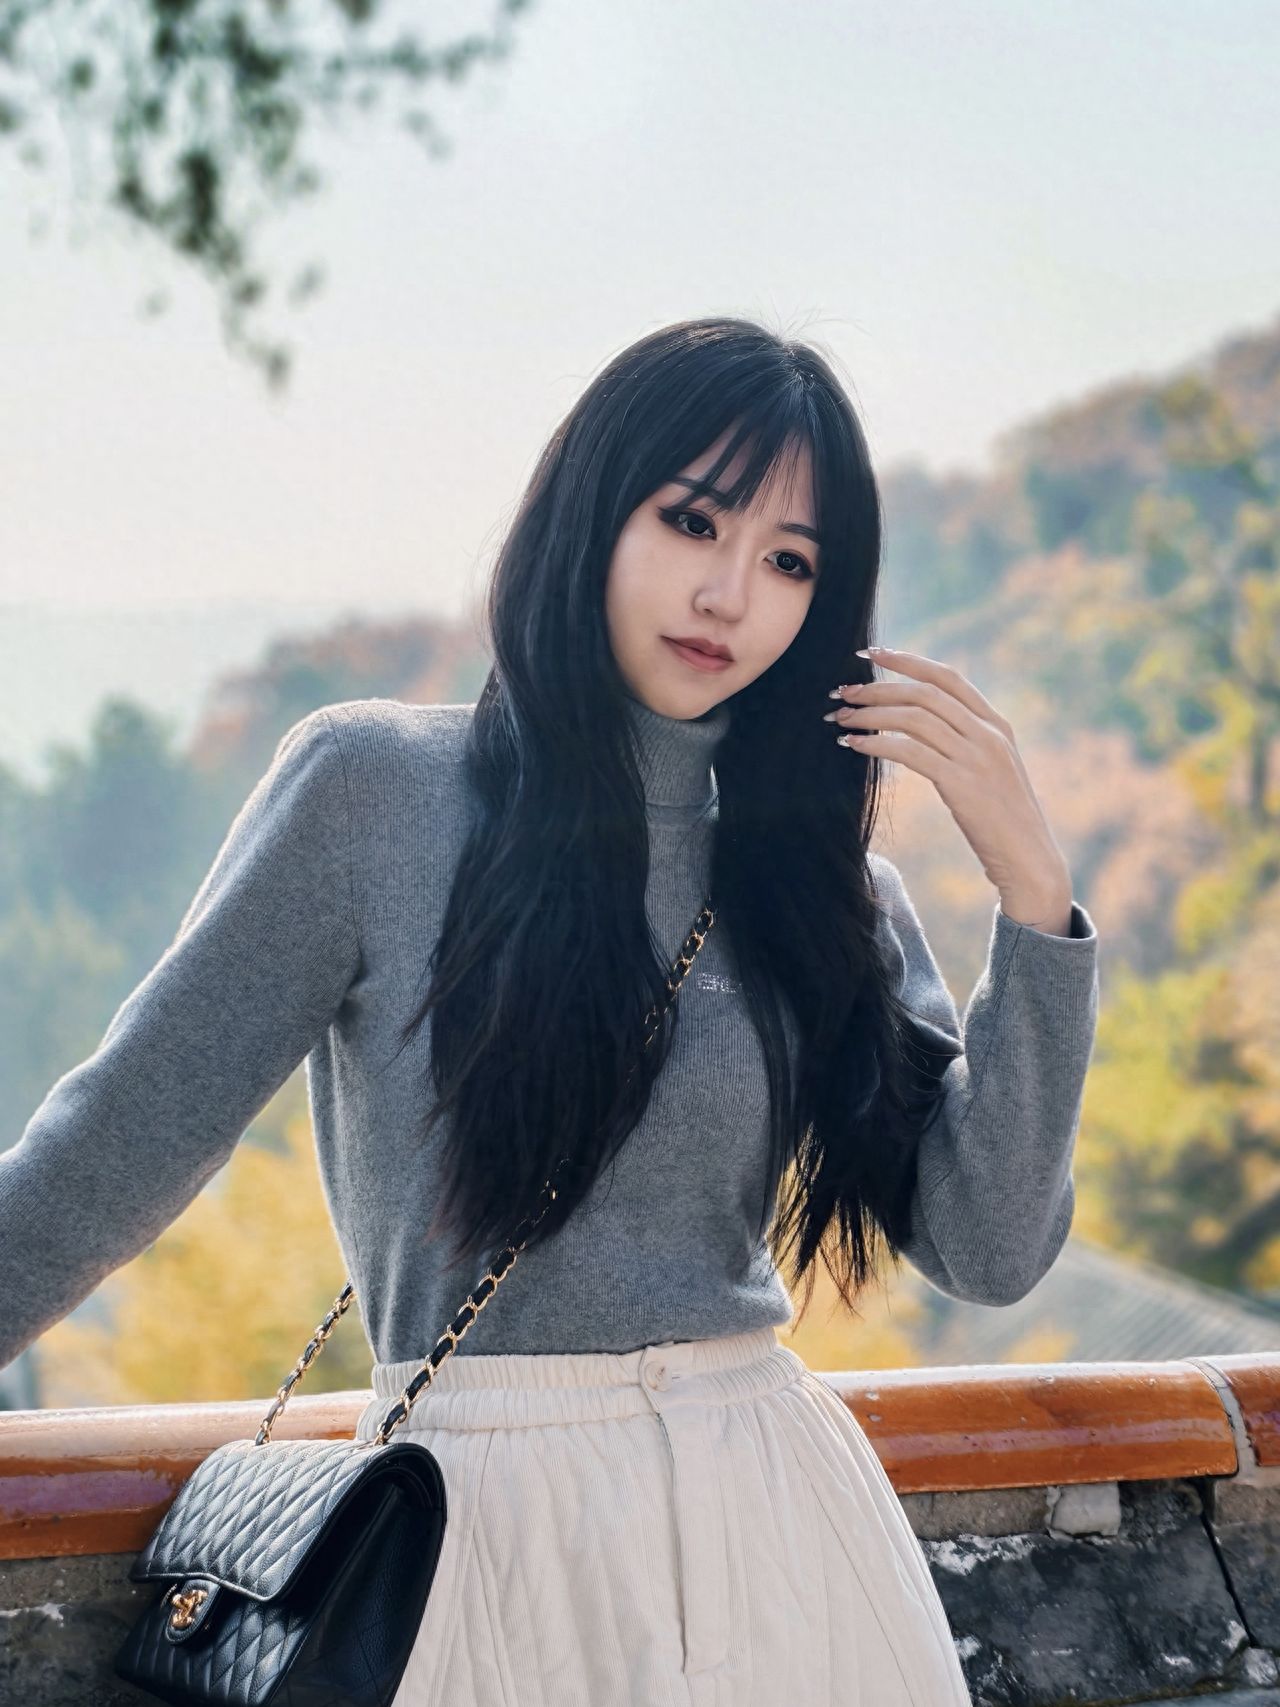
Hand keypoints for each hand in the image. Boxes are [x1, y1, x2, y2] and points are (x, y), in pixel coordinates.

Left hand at [825, 646, 1072, 912]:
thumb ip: (966, 744)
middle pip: (925, 693)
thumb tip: (922, 726)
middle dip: (878, 686)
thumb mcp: (991, 770)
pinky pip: (909, 752)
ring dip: (871, 714)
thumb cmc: (1003, 820)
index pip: (947, 677)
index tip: (871, 652)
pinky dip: (877, 743)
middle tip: (842, 690)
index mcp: (997, 724)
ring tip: (840, 717)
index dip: (907, 661)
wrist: (1029, 858)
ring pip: (914, 718)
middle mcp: (989, 733)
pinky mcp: (962, 784)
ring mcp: (978, 757)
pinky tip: (853, 745)